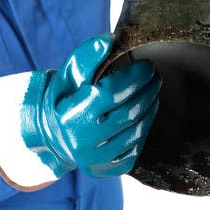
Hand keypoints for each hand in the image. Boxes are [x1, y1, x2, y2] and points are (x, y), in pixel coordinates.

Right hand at [22, 33, 160, 177]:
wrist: (53, 136)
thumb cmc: (64, 100)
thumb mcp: (68, 75)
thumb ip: (87, 56)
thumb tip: (110, 40)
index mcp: (72, 116)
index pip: (112, 93)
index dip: (134, 78)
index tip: (148, 65)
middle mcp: (84, 142)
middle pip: (129, 112)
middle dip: (148, 90)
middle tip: (156, 76)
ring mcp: (98, 159)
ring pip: (137, 130)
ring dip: (150, 107)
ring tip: (152, 92)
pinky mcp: (109, 169)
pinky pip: (136, 147)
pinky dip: (144, 127)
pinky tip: (144, 113)